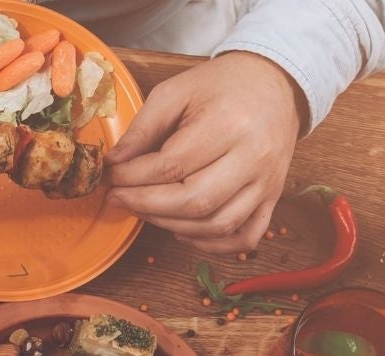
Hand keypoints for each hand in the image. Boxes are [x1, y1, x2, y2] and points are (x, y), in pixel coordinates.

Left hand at [106, 52, 304, 253]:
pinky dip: (212, 244)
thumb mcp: (176, 91)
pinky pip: (245, 237)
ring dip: (170, 225)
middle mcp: (254, 157)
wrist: (275, 83)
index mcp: (230, 124)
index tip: (110, 177)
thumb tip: (113, 163)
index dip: (132, 177)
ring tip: (144, 210)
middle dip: (146, 205)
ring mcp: (267, 182)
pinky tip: (182, 229)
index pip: (172, 166)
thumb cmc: (221, 85)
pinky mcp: (273, 197)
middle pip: (193, 201)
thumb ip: (142, 127)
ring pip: (217, 224)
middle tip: (118, 198)